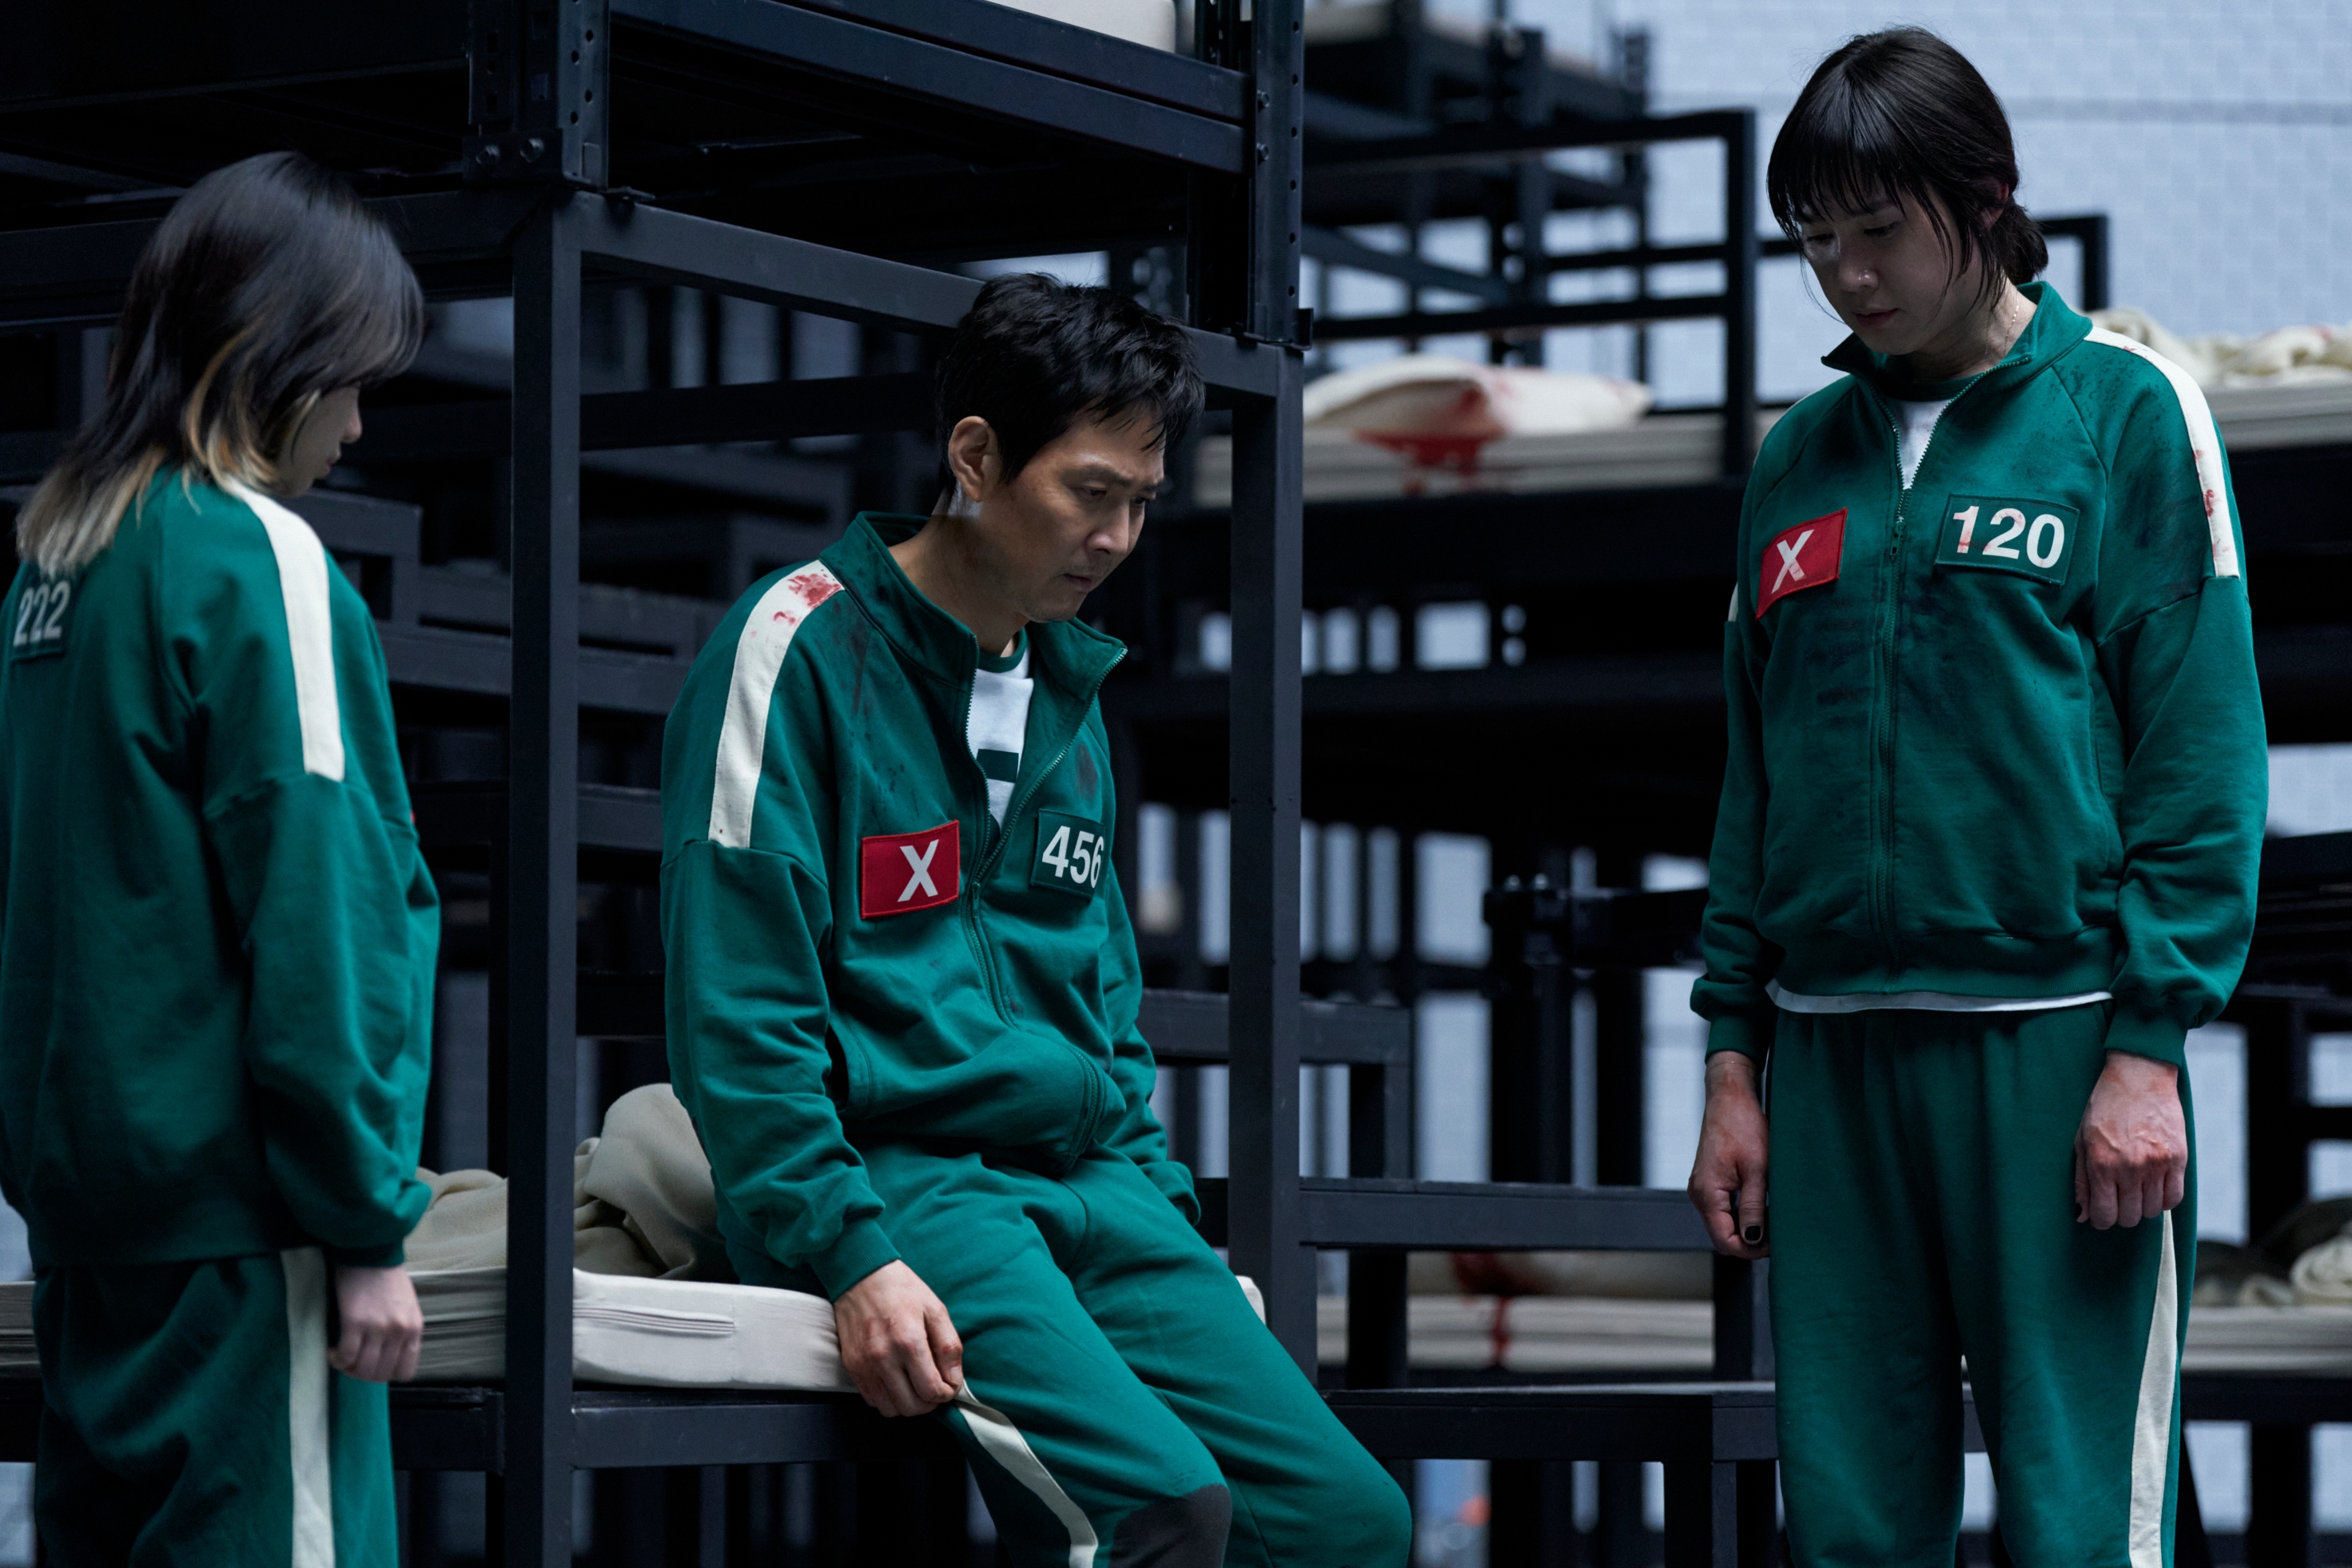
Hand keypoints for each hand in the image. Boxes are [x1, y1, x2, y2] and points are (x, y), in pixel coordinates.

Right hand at [329, 1264, 422, 1382]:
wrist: (370, 1253)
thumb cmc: (387, 1278)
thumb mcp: (407, 1307)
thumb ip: (403, 1331)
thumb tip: (389, 1356)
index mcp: (414, 1328)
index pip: (405, 1371)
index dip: (386, 1374)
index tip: (373, 1366)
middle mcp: (399, 1331)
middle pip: (381, 1374)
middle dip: (363, 1374)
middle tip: (352, 1363)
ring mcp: (378, 1328)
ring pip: (363, 1369)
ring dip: (348, 1368)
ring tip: (341, 1356)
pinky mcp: (355, 1322)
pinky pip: (346, 1356)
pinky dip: (336, 1359)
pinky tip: (332, 1351)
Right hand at [833, 1261, 962, 1416]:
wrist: (860, 1275)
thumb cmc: (902, 1289)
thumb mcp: (935, 1309)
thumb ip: (949, 1347)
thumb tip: (954, 1380)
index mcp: (909, 1341)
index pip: (931, 1390)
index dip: (946, 1393)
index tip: (949, 1385)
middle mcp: (883, 1358)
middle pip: (912, 1407)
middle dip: (929, 1403)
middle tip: (935, 1388)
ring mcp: (864, 1365)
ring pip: (891, 1409)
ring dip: (908, 1404)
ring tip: (915, 1386)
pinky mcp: (851, 1367)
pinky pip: (872, 1400)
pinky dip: (888, 1399)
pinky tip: (897, 1381)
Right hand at [1688, 1053, 1769, 1258]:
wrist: (1729, 1097)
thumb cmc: (1743, 1126)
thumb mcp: (1757, 1169)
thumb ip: (1753, 1207)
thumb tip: (1753, 1239)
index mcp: (1707, 1194)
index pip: (1724, 1241)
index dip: (1751, 1250)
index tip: (1775, 1244)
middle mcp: (1699, 1194)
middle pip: (1722, 1235)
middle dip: (1750, 1241)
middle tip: (1778, 1232)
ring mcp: (1702, 1188)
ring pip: (1723, 1223)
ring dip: (1747, 1226)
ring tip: (1772, 1215)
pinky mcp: (1709, 1180)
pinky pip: (1723, 1209)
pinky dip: (1742, 1213)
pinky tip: (1761, 1203)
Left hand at [2074, 1051, 2187, 1228]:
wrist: (2138, 1077)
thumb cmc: (2104, 1108)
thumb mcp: (2082, 1140)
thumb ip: (2082, 1180)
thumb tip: (2083, 1215)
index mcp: (2101, 1163)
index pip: (2105, 1215)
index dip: (2102, 1219)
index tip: (2103, 1212)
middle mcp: (2130, 1167)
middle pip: (2130, 1217)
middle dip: (2122, 1213)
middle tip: (2119, 1198)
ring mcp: (2157, 1164)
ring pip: (2153, 1211)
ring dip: (2143, 1205)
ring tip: (2136, 1187)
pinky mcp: (2178, 1159)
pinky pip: (2174, 1198)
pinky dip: (2164, 1199)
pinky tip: (2154, 1185)